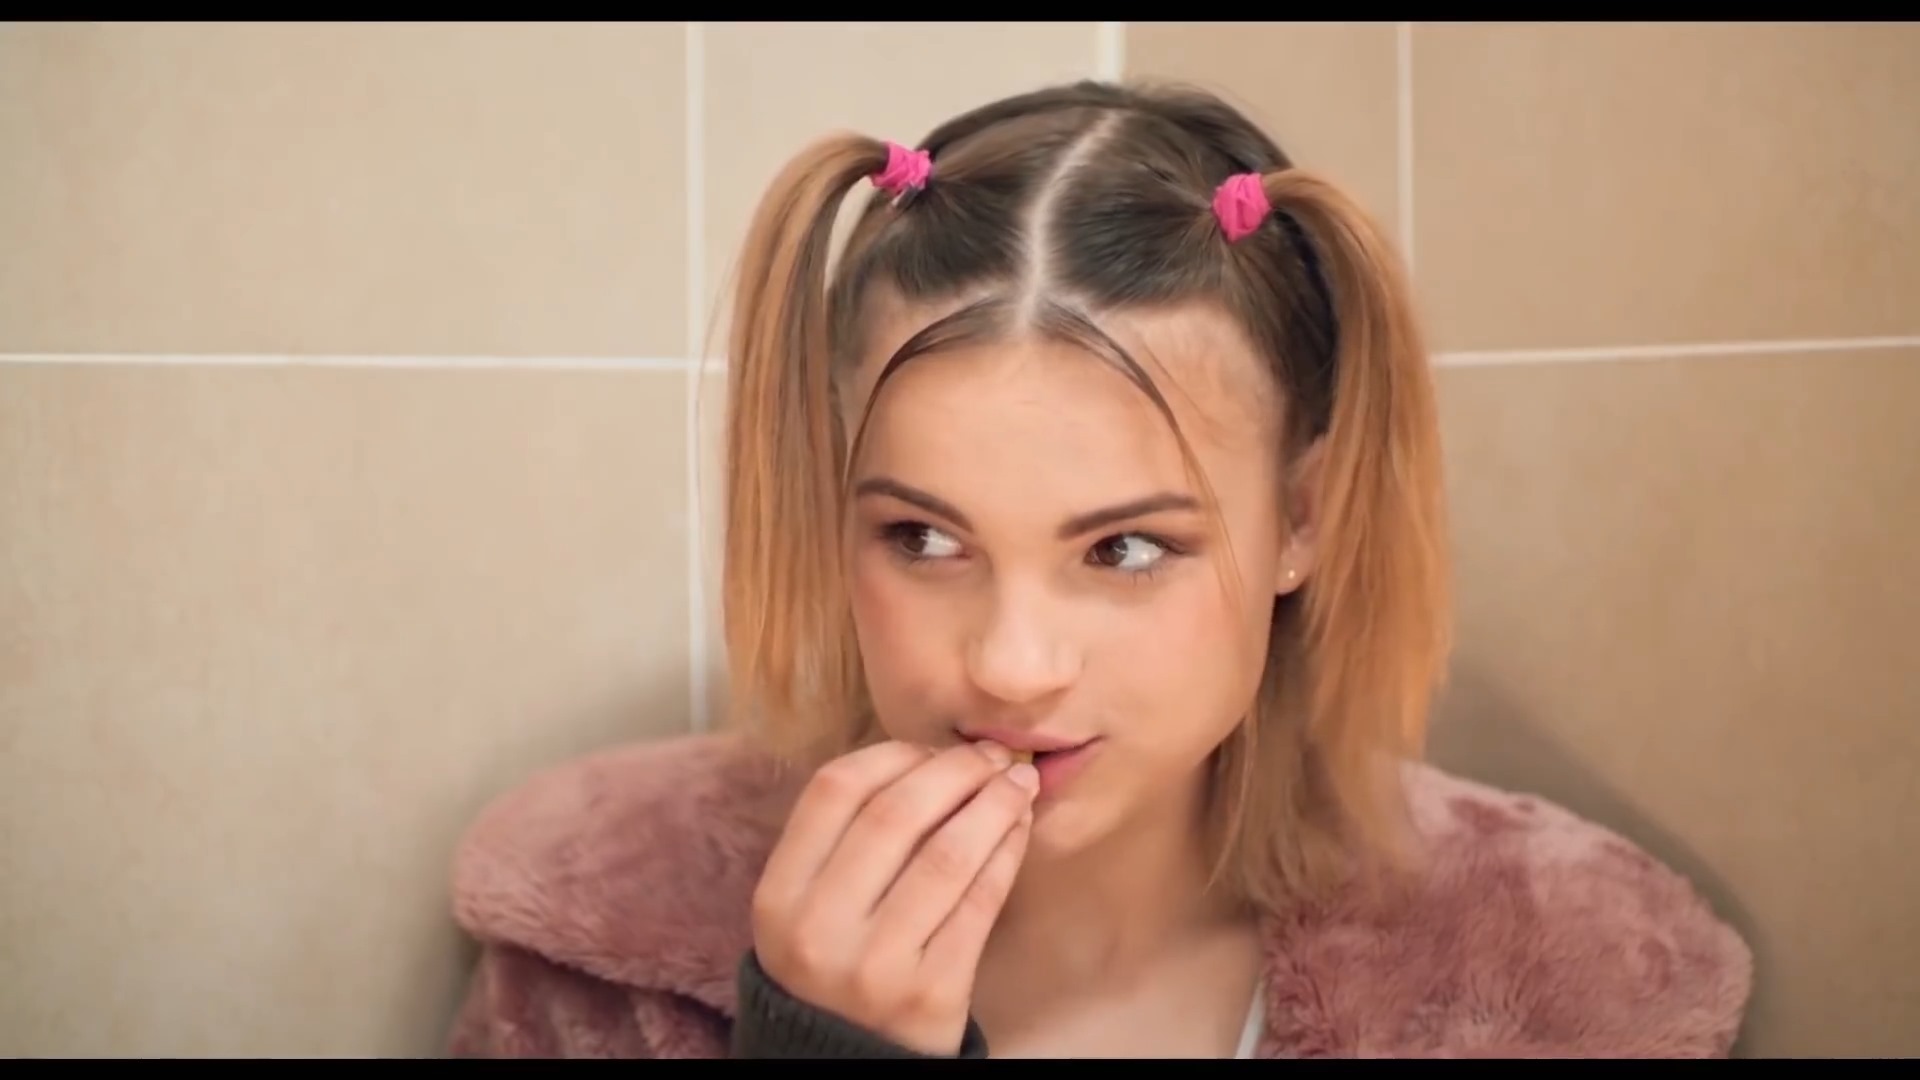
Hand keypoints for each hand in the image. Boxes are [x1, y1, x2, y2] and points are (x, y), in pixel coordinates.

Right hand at [749, 739, 1039, 1055]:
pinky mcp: (932, 993)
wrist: (846, 1065)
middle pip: (898, 814)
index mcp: (779, 895)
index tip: (933, 747)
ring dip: (994, 806)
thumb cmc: (837, 967)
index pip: (836, 790)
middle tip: (994, 755)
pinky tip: (1019, 830)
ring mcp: (876, 965)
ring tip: (1018, 783)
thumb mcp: (808, 907)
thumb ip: (846, 840)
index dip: (894, 754)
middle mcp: (819, 928)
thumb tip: (931, 758)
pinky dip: (1007, 854)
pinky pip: (980, 903)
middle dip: (956, 771)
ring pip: (947, 855)